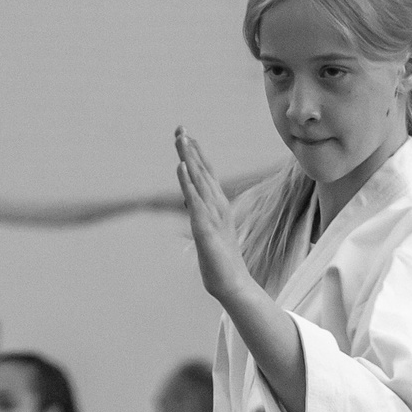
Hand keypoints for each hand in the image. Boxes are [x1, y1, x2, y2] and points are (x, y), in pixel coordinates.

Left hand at [175, 129, 250, 304]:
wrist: (232, 284)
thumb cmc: (220, 262)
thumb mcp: (209, 233)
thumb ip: (203, 218)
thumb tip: (195, 206)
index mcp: (218, 206)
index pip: (206, 175)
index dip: (197, 154)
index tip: (187, 135)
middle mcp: (217, 206)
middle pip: (202, 171)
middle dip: (190, 149)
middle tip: (180, 127)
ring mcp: (212, 215)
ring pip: (199, 180)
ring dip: (189, 158)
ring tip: (181, 138)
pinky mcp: (205, 227)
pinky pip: (194, 200)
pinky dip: (187, 181)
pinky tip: (181, 166)